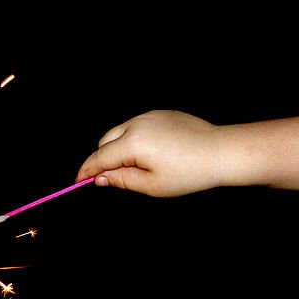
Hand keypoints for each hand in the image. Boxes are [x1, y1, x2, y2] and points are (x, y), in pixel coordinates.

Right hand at [76, 110, 226, 196]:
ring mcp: (150, 116)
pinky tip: (153, 154)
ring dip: (119, 148)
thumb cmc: (189, 172)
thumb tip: (99, 177)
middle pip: (106, 141)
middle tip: (112, 179)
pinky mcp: (161, 114)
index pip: (100, 157)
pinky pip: (138, 126)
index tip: (78, 180)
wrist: (220, 152)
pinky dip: (135, 139)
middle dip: (104, 159)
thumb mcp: (151, 185)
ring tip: (138, 168)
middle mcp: (137, 124)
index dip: (87, 170)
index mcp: (132, 143)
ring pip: (121, 132)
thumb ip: (121, 180)